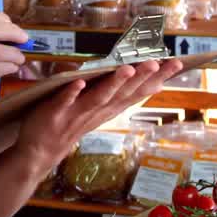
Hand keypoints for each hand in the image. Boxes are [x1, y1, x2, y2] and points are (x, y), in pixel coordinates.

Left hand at [10, 57, 183, 172]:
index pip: (137, 92)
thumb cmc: (70, 125)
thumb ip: (116, 94)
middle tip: (159, 63)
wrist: (39, 153)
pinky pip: (63, 102)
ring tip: (128, 68)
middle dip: (142, 78)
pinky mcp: (54, 115)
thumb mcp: (97, 110)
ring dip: (113, 84)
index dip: (157, 79)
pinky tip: (78, 81)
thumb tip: (139, 74)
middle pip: (123, 94)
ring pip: (98, 98)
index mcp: (108, 109)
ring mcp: (76, 115)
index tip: (177, 64)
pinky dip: (71, 93)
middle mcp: (97, 112)